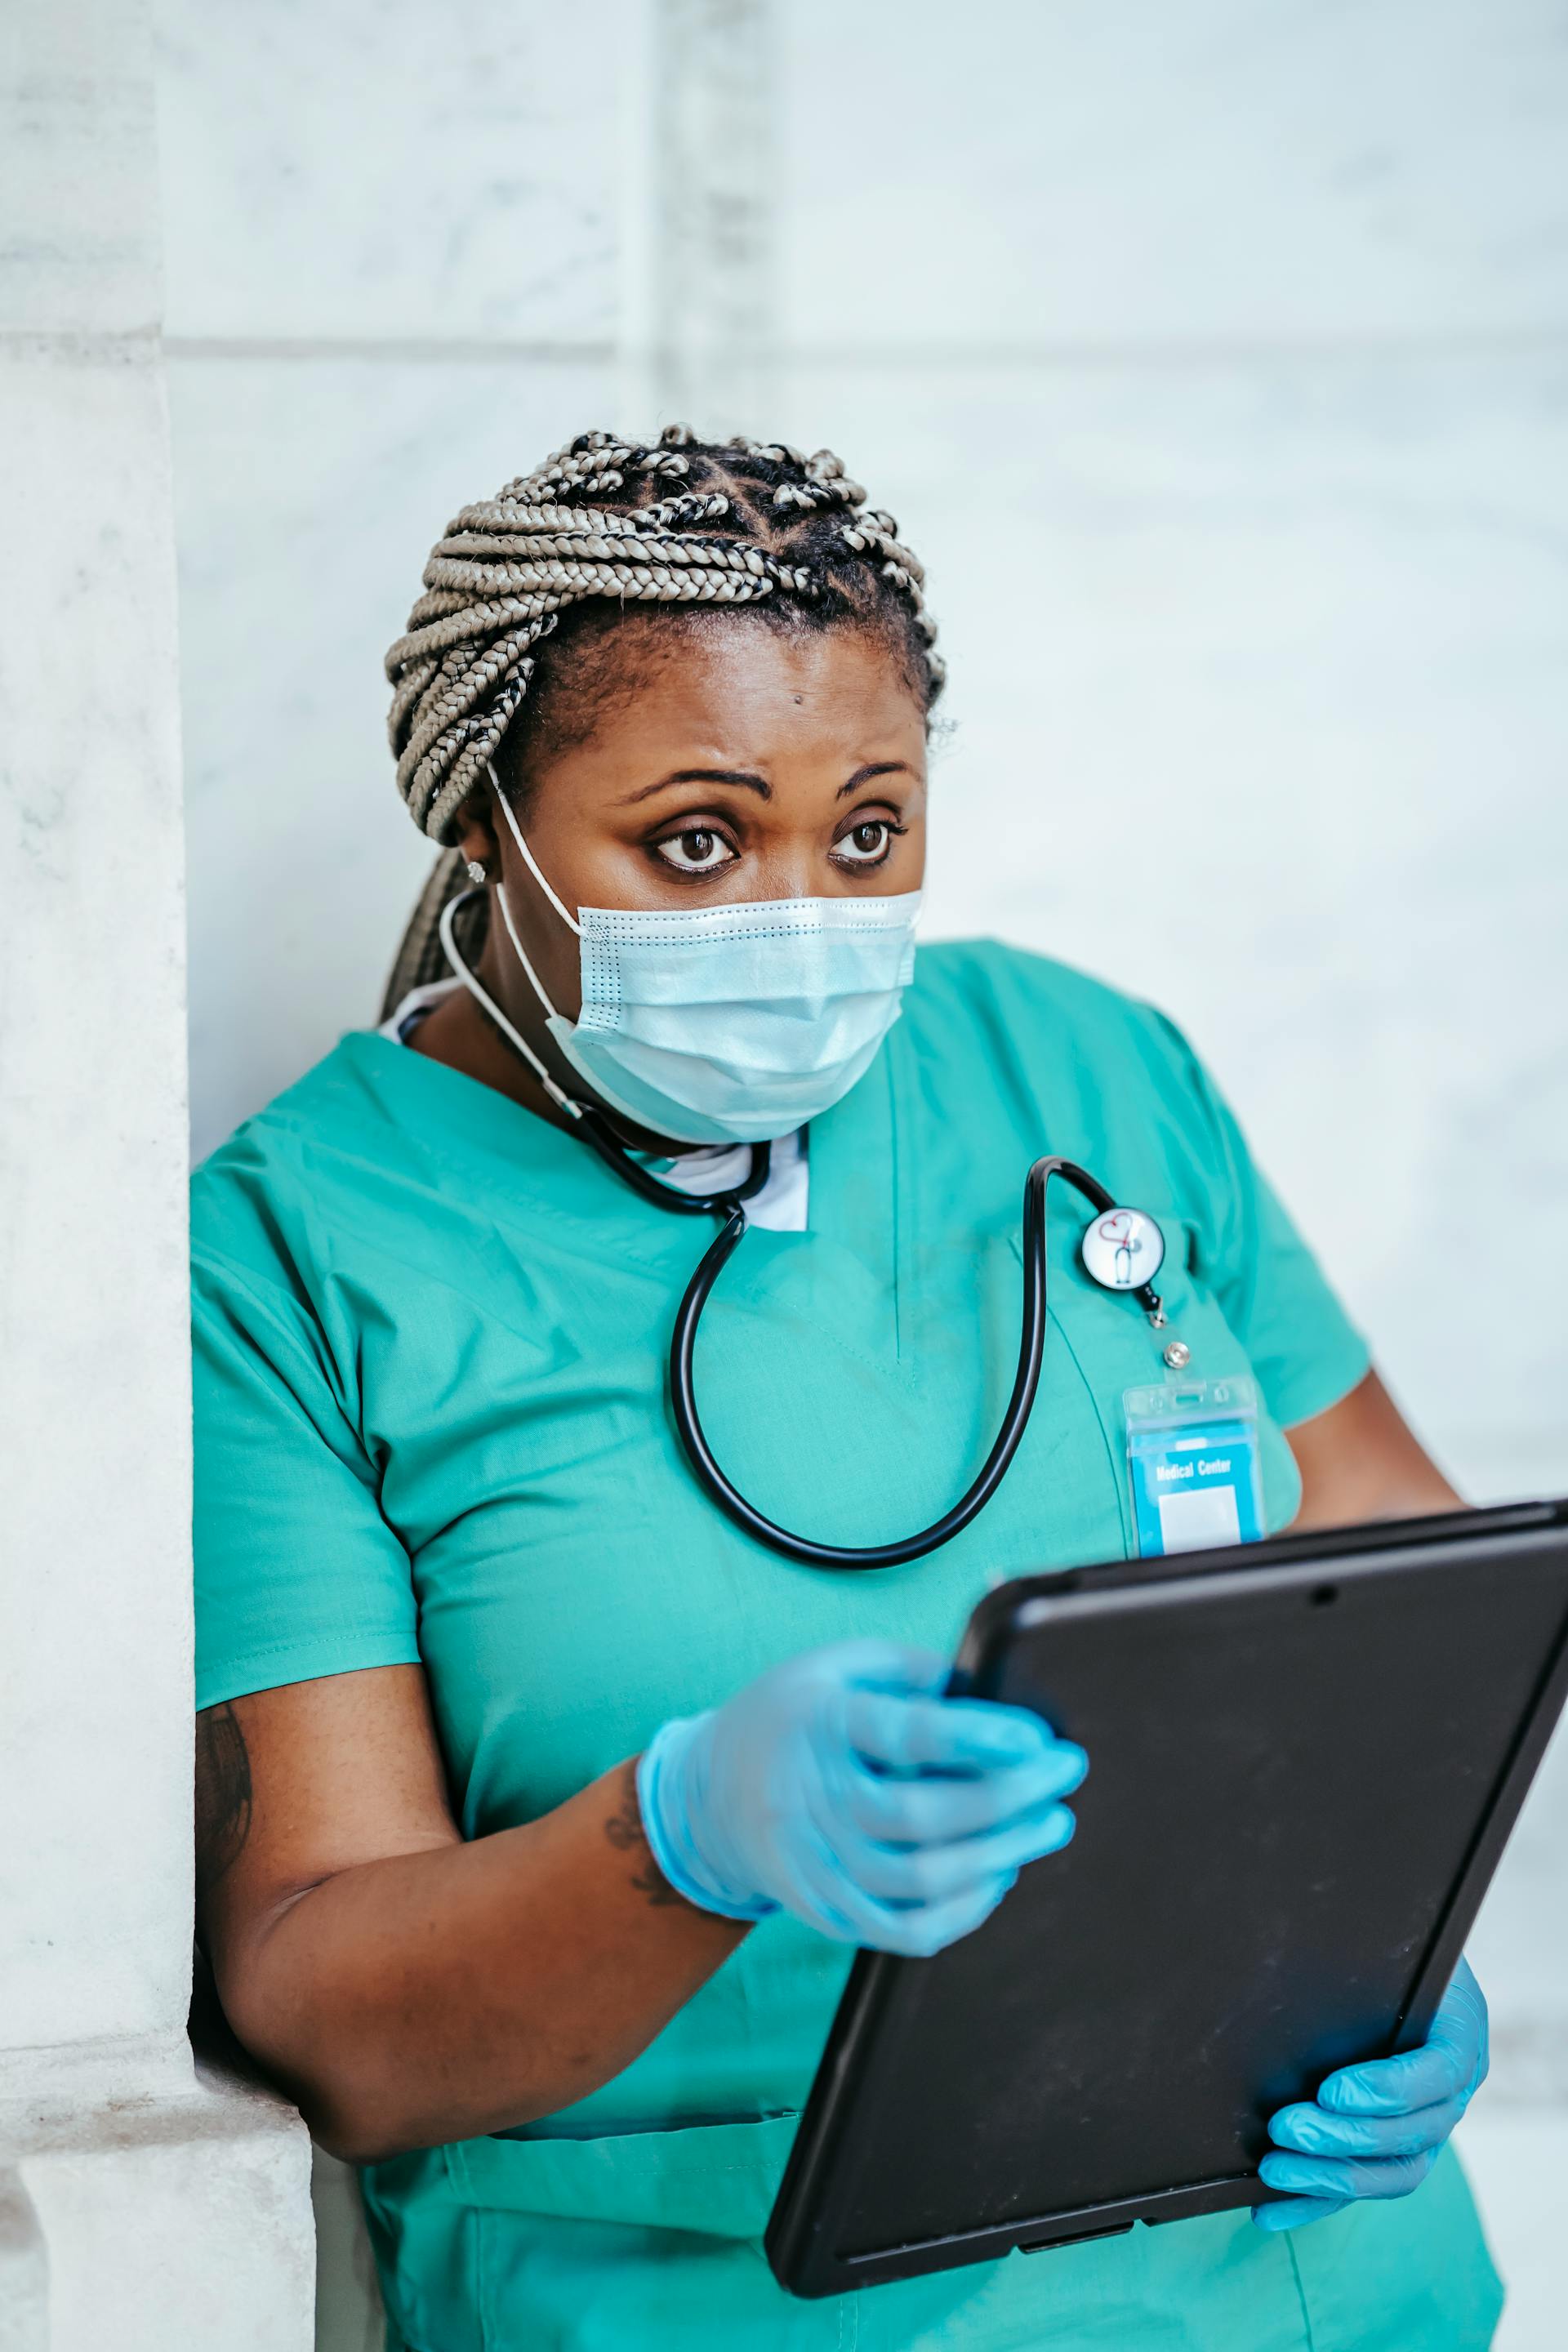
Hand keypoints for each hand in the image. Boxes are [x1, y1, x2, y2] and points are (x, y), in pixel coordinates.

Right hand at [636, 1638, 1085, 1955]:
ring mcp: (817, 1865)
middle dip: (1009, 1798)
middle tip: (1063, 1775)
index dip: (976, 1738)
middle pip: (922, 1817)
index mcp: (818, 1725)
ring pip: (921, 1882)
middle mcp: (813, 1800)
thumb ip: (913, 1671)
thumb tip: (991, 1692)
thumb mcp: (837, 1665)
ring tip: (1049, 1825)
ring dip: (1000, 1856)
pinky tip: (997, 1877)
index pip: (904, 1734)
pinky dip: (962, 1914)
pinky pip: (904, 1931)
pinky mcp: (827, 1911)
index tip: (1036, 1736)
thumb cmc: (790, 1716)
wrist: (708, 1796)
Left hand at [1253, 1958, 1488, 2230]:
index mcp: (1458, 2039)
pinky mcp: (1393, 2155)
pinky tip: (1269, 2210)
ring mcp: (1426, 2131)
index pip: (1436, 2075)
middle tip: (1284, 2127)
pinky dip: (1314, 2203)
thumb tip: (1300, 1945)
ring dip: (1328, 2176)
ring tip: (1272, 2168)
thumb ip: (1363, 1957)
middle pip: (1409, 2135)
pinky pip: (1360, 2189)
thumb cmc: (1391, 1952)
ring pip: (1391, 2174)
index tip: (1330, 2089)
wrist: (1402, 1973)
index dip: (1386, 2089)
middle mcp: (1450, 2095)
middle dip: (1343, 2138)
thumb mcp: (1391, 1946)